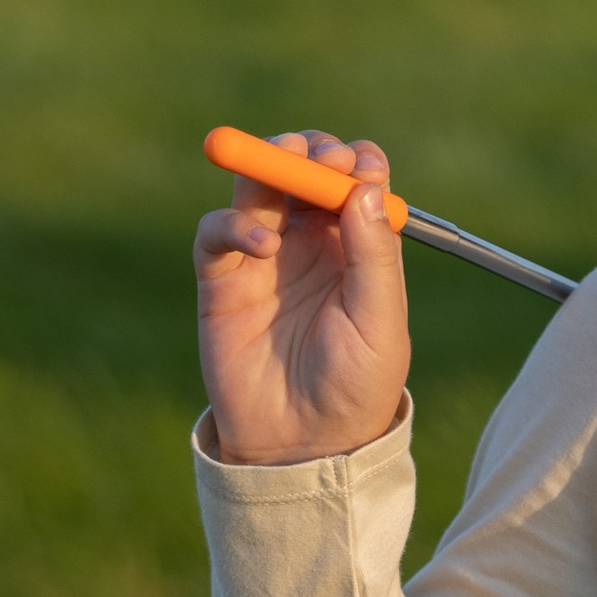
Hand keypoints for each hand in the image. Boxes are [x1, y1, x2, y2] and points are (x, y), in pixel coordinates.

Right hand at [195, 132, 410, 465]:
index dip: (355, 162)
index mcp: (358, 249)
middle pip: (304, 170)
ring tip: (286, 165)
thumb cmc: (354, 388)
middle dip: (311, 150)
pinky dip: (233, 222)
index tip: (358, 164)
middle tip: (321, 156)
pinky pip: (216, 231)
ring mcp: (264, 257)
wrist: (303, 446)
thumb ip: (375, 256)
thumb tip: (363, 185)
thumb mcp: (380, 323)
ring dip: (269, 163)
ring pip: (258, 185)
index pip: (355, 182)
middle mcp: (311, 244)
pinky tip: (260, 242)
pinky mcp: (222, 279)